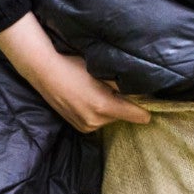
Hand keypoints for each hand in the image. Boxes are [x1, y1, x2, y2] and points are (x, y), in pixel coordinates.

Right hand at [0, 13, 149, 133]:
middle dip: (122, 103)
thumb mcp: (102, 71)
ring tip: (95, 91)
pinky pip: (98, 121)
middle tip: (110, 87)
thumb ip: (122, 84)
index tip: (149, 102)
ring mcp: (85, 126)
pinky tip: (87, 98)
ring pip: (110, 118)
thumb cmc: (74, 66)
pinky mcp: (79, 127)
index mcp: (104, 107)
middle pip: (123, 115)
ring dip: (109, 108)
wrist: (44, 71)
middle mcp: (96, 121)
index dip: (145, 108)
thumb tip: (143, 91)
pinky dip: (98, 112)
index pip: (138, 116)